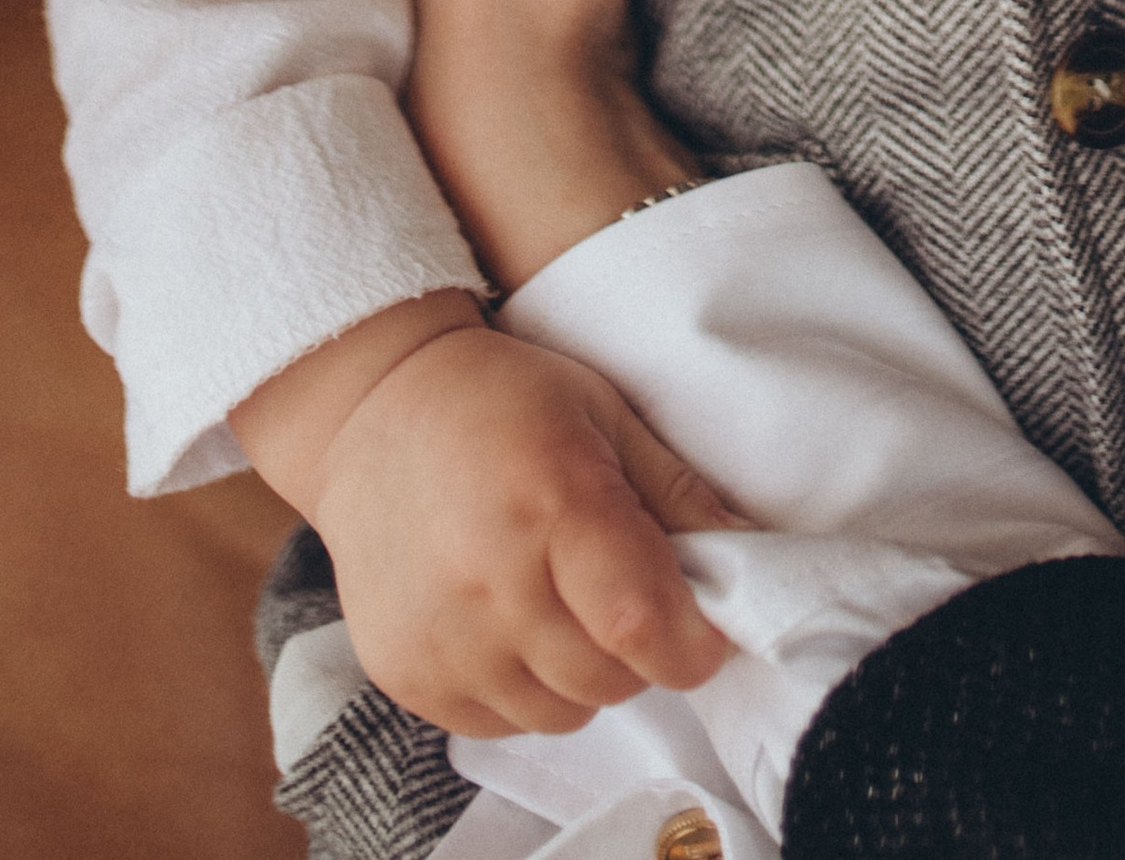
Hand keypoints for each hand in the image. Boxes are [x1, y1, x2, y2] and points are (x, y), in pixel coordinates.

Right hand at [237, 295, 740, 735]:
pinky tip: (513, 622)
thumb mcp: (604, 414)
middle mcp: (490, 578)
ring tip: (564, 601)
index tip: (707, 630)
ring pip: (560, 713)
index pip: (641, 622)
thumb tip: (750, 555)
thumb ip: (677, 491)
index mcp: (552, 501)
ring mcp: (441, 635)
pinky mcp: (405, 671)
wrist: (374, 413)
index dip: (692, 644)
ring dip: (583, 674)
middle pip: (609, 678)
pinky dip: (526, 690)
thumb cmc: (503, 401)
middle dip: (642, 651)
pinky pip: (499, 724)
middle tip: (628, 593)